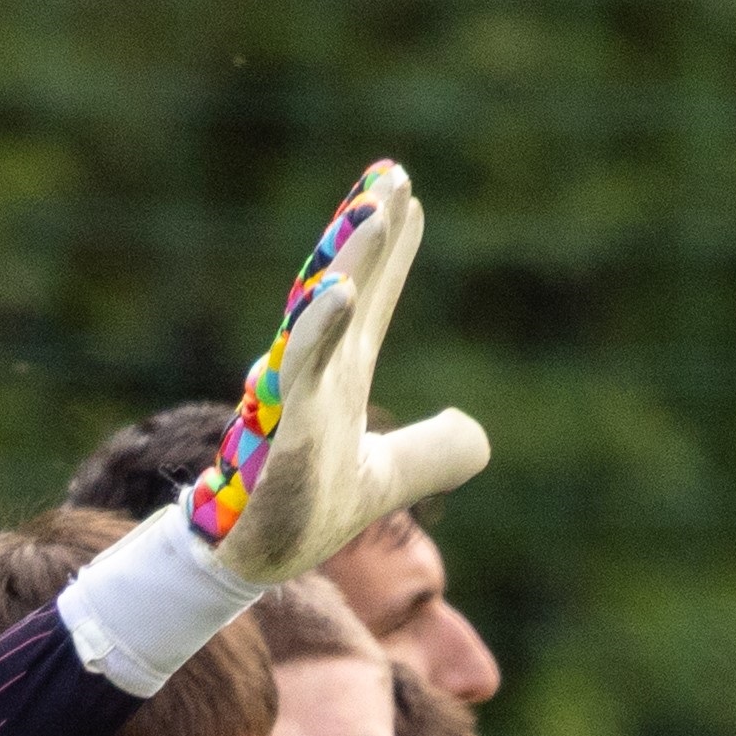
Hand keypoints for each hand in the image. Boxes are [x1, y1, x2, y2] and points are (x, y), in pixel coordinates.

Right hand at [191, 162, 490, 591]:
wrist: (257, 562)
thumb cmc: (306, 512)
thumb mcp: (389, 481)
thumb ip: (434, 453)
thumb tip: (478, 432)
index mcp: (342, 376)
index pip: (370, 300)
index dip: (391, 251)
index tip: (407, 195)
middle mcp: (318, 373)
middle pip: (346, 285)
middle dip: (367, 228)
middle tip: (391, 173)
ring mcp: (298, 394)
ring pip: (324, 313)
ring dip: (351, 259)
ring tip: (375, 210)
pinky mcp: (287, 428)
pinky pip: (303, 369)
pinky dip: (320, 328)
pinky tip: (340, 288)